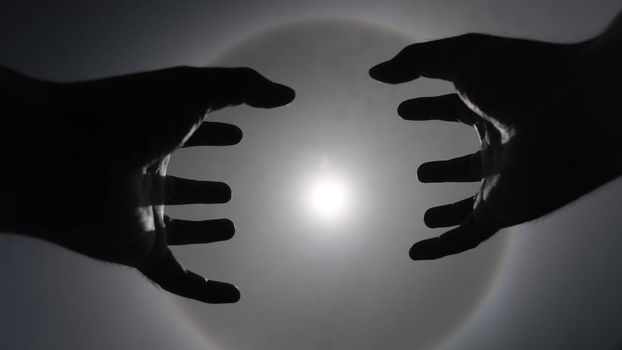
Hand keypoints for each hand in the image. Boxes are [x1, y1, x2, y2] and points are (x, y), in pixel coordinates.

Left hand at [0, 66, 294, 301]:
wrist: (65, 158)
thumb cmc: (126, 117)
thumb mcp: (193, 90)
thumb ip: (243, 87)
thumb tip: (286, 95)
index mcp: (149, 133)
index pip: (186, 133)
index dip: (212, 132)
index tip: (236, 132)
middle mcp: (139, 175)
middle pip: (174, 186)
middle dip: (200, 189)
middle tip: (226, 190)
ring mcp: (136, 215)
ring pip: (173, 230)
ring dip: (201, 230)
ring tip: (230, 225)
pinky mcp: (136, 249)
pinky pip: (174, 278)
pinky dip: (204, 290)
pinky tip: (231, 293)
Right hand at [370, 21, 621, 258]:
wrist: (575, 113)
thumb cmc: (522, 78)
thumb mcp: (459, 57)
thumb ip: (415, 61)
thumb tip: (376, 73)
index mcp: (495, 107)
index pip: (455, 109)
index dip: (427, 108)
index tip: (404, 109)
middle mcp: (502, 146)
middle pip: (468, 163)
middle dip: (444, 170)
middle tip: (419, 173)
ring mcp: (504, 180)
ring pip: (472, 204)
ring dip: (449, 212)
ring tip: (427, 215)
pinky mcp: (503, 208)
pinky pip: (468, 235)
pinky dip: (442, 247)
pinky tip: (417, 252)